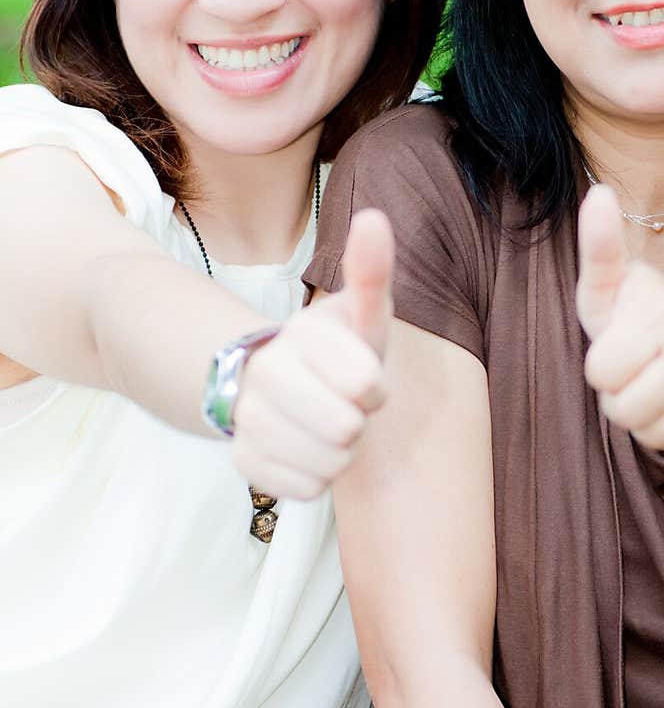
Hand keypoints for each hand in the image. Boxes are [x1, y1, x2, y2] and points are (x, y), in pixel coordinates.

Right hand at [230, 208, 393, 498]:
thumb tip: (375, 217)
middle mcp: (266, 373)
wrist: (278, 383)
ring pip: (329, 464)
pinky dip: (316, 477)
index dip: (373, 385)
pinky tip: (305, 449)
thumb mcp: (360, 311)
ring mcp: (249, 419)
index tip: (360, 372)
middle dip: (357, 421)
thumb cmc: (338, 347)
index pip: (367, 384)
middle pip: (346, 430)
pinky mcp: (244, 462)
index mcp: (300, 334)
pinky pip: (306, 490)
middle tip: (342, 403)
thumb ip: (371, 270)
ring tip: (324, 424)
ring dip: (339, 452)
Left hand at [576, 184, 663, 460]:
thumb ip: (599, 245)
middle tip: (638, 368)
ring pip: (651, 435)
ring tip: (659, 383)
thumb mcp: (613, 282)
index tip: (619, 344)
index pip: (599, 375)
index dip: (601, 365)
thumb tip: (598, 193)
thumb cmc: (644, 310)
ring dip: (646, 416)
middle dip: (619, 395)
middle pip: (622, 411)